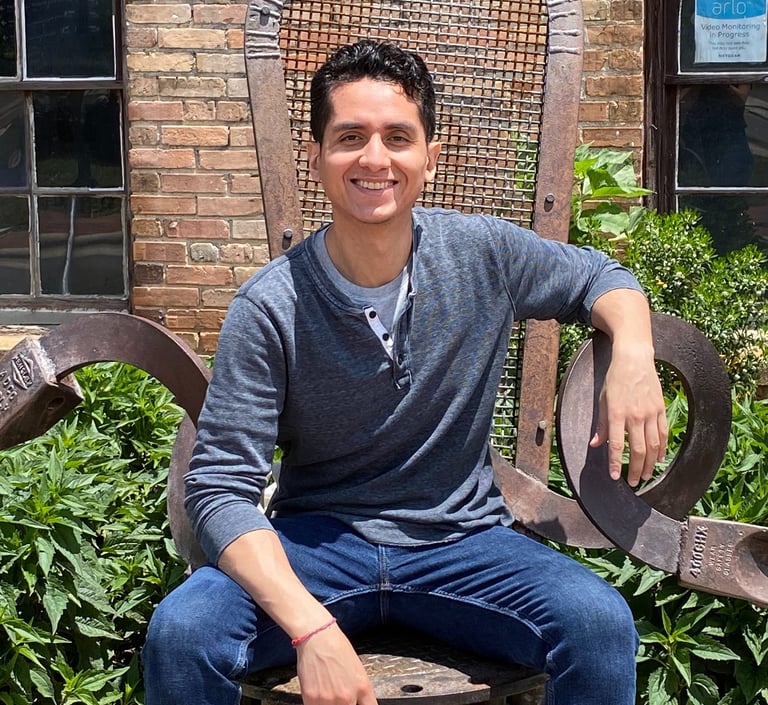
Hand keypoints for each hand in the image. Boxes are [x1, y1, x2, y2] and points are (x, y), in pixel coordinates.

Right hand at [296, 623, 377, 704]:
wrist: (317, 637)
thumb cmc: (337, 647)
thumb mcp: (357, 669)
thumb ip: (359, 691)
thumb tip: (357, 701)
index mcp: (363, 687)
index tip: (356, 702)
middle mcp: (348, 697)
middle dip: (345, 702)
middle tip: (339, 692)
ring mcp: (329, 700)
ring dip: (330, 703)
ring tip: (328, 690)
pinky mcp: (312, 699)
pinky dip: (317, 702)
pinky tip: (319, 692)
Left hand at [589, 344, 667, 485]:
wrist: (634, 360)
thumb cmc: (615, 379)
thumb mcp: (602, 400)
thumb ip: (601, 425)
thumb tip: (595, 444)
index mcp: (617, 414)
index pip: (616, 445)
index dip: (615, 463)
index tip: (615, 477)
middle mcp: (635, 416)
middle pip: (638, 450)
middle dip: (635, 470)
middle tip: (633, 482)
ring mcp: (650, 413)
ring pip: (653, 446)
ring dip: (650, 464)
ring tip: (646, 476)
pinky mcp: (660, 409)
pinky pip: (663, 434)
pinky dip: (662, 449)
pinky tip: (658, 459)